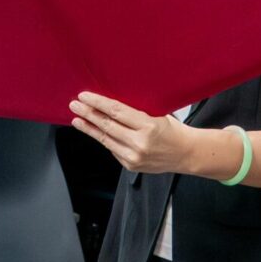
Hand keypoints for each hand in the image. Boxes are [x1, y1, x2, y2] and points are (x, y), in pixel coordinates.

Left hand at [69, 92, 191, 173]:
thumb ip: (135, 112)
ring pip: (105, 139)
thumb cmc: (173, 131)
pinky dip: (103, 139)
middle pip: (107, 125)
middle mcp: (139, 143)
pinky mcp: (130, 165)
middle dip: (88, 114)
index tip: (84, 96)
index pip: (116, 111)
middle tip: (74, 104)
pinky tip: (93, 130)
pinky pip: (112, 149)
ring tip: (77, 119)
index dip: (98, 103)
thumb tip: (109, 103)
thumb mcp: (158, 115)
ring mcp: (134, 157)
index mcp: (148, 126)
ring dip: (89, 128)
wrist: (186, 154)